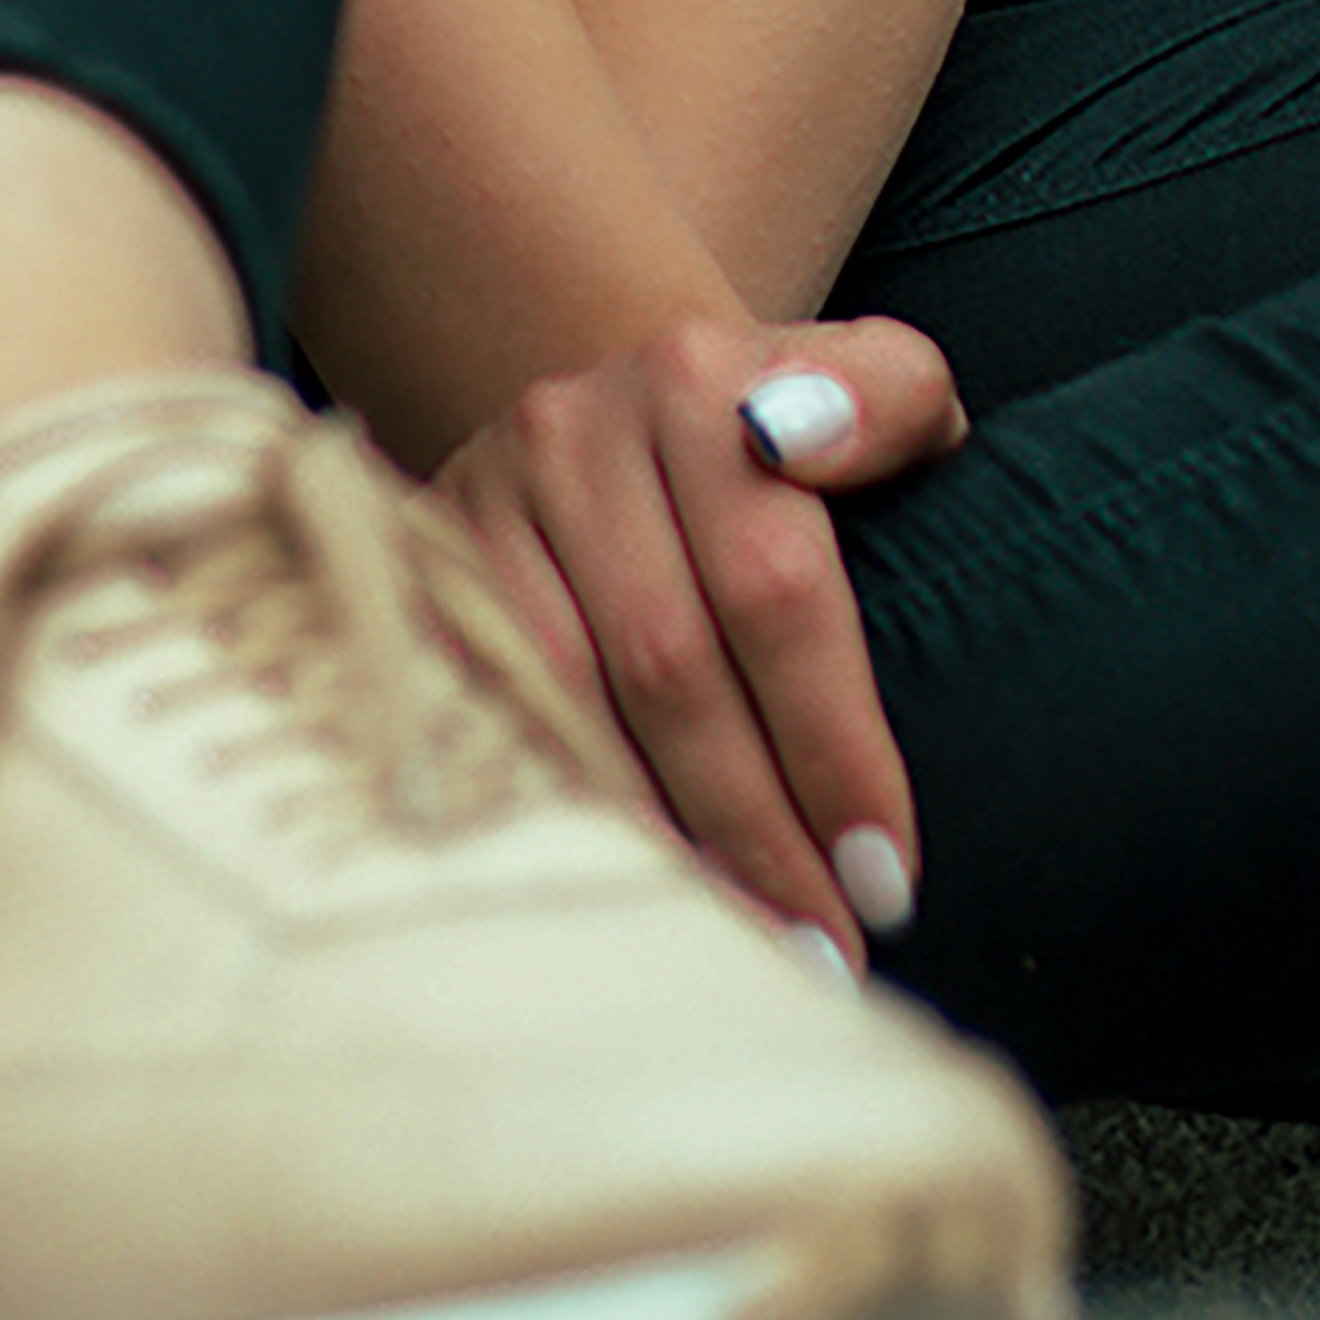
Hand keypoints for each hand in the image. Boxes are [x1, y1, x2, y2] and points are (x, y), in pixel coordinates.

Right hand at [430, 308, 965, 954]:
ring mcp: (487, 493)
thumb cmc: (789, 435)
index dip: (833, 742)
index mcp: (701, 376)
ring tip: (741, 939)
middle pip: (669, 663)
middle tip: (824, 943)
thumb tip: (810, 442)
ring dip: (661, 838)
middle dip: (755, 825)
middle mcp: (579, 427)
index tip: (888, 873)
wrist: (628, 405)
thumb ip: (893, 402)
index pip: (775, 584)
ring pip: (569, 699)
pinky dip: (570, 806)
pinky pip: (494, 711)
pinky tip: (635, 887)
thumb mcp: (878, 388)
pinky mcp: (425, 559)